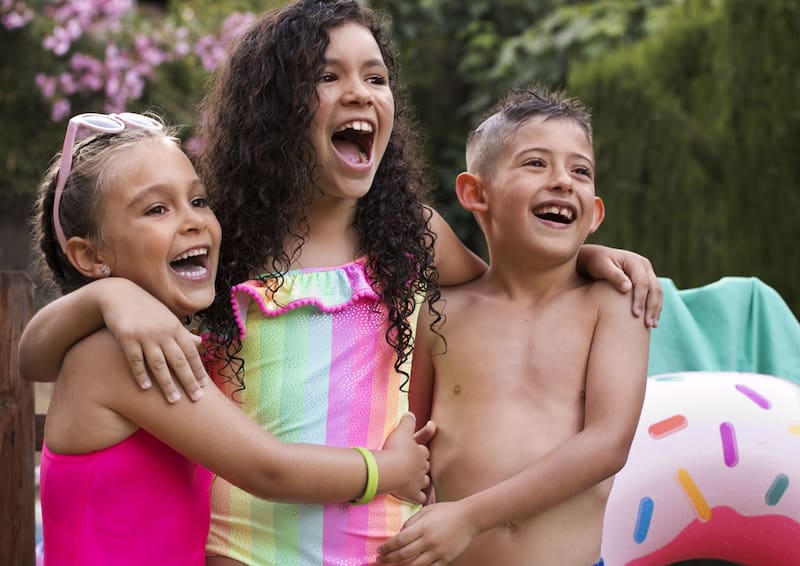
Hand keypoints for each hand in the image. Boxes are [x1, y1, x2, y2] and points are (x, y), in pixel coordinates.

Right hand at [101, 279, 208, 401]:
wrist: (119, 294)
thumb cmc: (147, 309)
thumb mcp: (168, 318)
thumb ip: (183, 333)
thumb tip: (201, 343)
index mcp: (175, 327)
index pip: (191, 352)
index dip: (198, 369)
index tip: (204, 385)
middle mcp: (163, 332)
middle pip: (179, 361)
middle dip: (188, 381)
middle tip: (196, 398)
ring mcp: (145, 335)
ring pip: (159, 364)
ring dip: (167, 383)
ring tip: (174, 400)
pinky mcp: (127, 337)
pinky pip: (136, 360)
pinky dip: (141, 374)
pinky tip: (146, 388)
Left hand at [377, 501, 477, 564]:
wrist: (470, 518)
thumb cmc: (446, 511)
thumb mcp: (427, 510)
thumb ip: (411, 522)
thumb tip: (399, 535)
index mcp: (423, 527)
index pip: (399, 540)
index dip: (387, 547)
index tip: (379, 551)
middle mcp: (429, 541)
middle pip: (404, 554)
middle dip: (389, 559)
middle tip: (380, 561)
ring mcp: (438, 552)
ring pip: (414, 565)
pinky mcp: (446, 559)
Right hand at [381, 413, 431, 504]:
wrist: (390, 470)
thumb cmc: (395, 449)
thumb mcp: (402, 430)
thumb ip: (408, 421)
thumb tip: (411, 412)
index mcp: (420, 452)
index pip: (424, 450)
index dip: (420, 449)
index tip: (416, 449)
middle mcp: (422, 467)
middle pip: (426, 466)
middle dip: (422, 465)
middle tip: (414, 465)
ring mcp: (418, 482)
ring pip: (425, 482)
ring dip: (422, 481)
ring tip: (417, 481)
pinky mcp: (412, 494)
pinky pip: (420, 498)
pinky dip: (419, 498)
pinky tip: (418, 499)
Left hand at [578, 244, 662, 326]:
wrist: (595, 259)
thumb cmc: (596, 263)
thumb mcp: (602, 267)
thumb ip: (614, 276)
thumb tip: (627, 288)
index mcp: (635, 262)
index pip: (642, 282)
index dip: (640, 298)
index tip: (635, 314)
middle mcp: (644, 266)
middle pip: (654, 288)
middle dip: (652, 307)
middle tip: (648, 324)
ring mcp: (647, 274)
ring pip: (657, 293)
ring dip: (656, 309)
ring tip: (652, 325)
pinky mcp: (646, 282)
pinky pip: (654, 295)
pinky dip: (654, 308)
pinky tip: (651, 321)